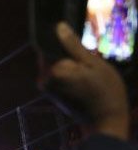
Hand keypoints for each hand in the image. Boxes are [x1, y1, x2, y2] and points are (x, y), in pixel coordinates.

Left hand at [46, 22, 129, 139]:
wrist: (106, 123)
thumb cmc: (105, 92)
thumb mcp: (94, 65)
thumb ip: (73, 46)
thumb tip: (59, 26)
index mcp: (53, 69)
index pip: (50, 45)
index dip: (64, 43)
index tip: (77, 48)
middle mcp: (44, 78)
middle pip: (53, 56)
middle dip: (68, 57)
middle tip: (88, 66)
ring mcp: (46, 87)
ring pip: (56, 67)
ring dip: (70, 66)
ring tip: (88, 75)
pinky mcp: (52, 94)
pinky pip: (58, 77)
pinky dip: (69, 75)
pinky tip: (83, 82)